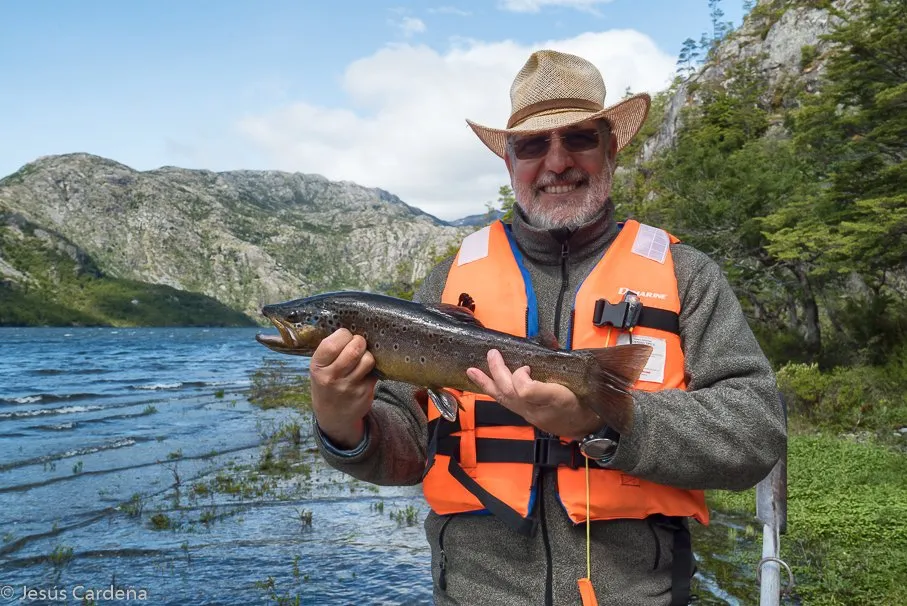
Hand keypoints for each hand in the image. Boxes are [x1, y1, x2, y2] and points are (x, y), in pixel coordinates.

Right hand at [309, 329, 377, 448]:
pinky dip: (372, 369)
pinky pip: (375, 372)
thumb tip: (352, 326)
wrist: (332, 415)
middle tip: (358, 344)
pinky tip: (365, 372)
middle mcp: (332, 378)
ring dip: (368, 355)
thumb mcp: (319, 367)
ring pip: (368, 359)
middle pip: (354, 349)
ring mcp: (349, 387)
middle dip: (360, 342)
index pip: (333, 343)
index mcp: (318, 367)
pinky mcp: (364, 393)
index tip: (345, 336)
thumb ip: (331, 350)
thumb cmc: (326, 383)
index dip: (344, 335)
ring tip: (362, 358)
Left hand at [466, 349, 602, 439]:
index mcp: (554, 399)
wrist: (586, 425)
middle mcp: (537, 409)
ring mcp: (530, 413)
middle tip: (492, 354)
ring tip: (471, 371)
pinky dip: (494, 391)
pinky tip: (485, 383)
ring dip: (487, 383)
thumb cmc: (584, 402)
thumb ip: (565, 368)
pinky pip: (506, 403)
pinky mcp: (526, 414)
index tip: (526, 365)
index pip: (527, 391)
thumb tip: (545, 349)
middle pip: (511, 391)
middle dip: (498, 371)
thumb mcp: (582, 384)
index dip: (521, 377)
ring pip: (504, 398)